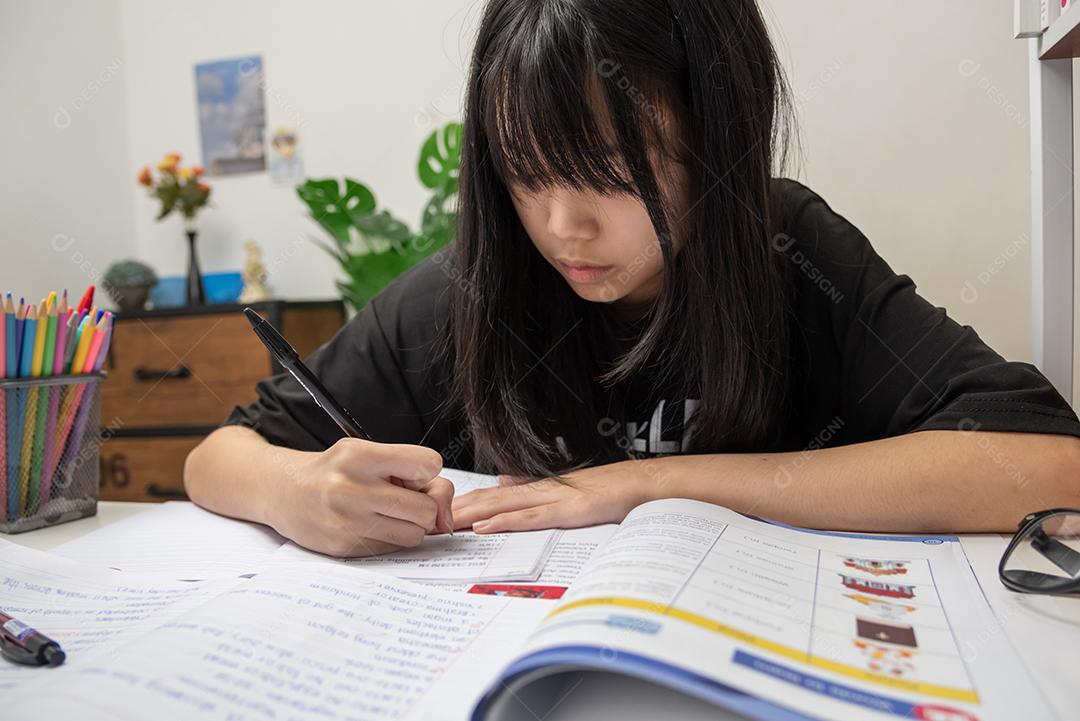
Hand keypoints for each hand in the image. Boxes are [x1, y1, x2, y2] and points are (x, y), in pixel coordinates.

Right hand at [267, 438, 452, 556]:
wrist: (283, 491)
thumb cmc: (333, 471)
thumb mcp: (367, 455)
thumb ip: (411, 472)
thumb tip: (445, 514)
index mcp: (359, 455)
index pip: (428, 463)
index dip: (427, 472)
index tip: (412, 475)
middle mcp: (350, 488)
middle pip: (425, 509)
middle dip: (422, 507)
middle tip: (403, 500)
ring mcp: (346, 521)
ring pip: (414, 534)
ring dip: (408, 527)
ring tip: (386, 513)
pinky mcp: (343, 547)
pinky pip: (391, 549)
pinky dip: (388, 540)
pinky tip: (368, 526)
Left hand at [451, 460, 654, 532]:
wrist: (642, 483)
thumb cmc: (608, 490)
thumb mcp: (563, 490)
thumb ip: (532, 487)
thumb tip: (503, 481)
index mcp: (535, 488)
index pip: (488, 495)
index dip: (460, 504)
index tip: (434, 514)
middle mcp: (537, 490)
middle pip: (485, 499)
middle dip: (453, 511)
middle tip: (423, 522)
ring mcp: (551, 499)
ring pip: (500, 506)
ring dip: (468, 516)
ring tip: (440, 525)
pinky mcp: (565, 511)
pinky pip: (529, 517)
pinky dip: (503, 522)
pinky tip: (482, 527)